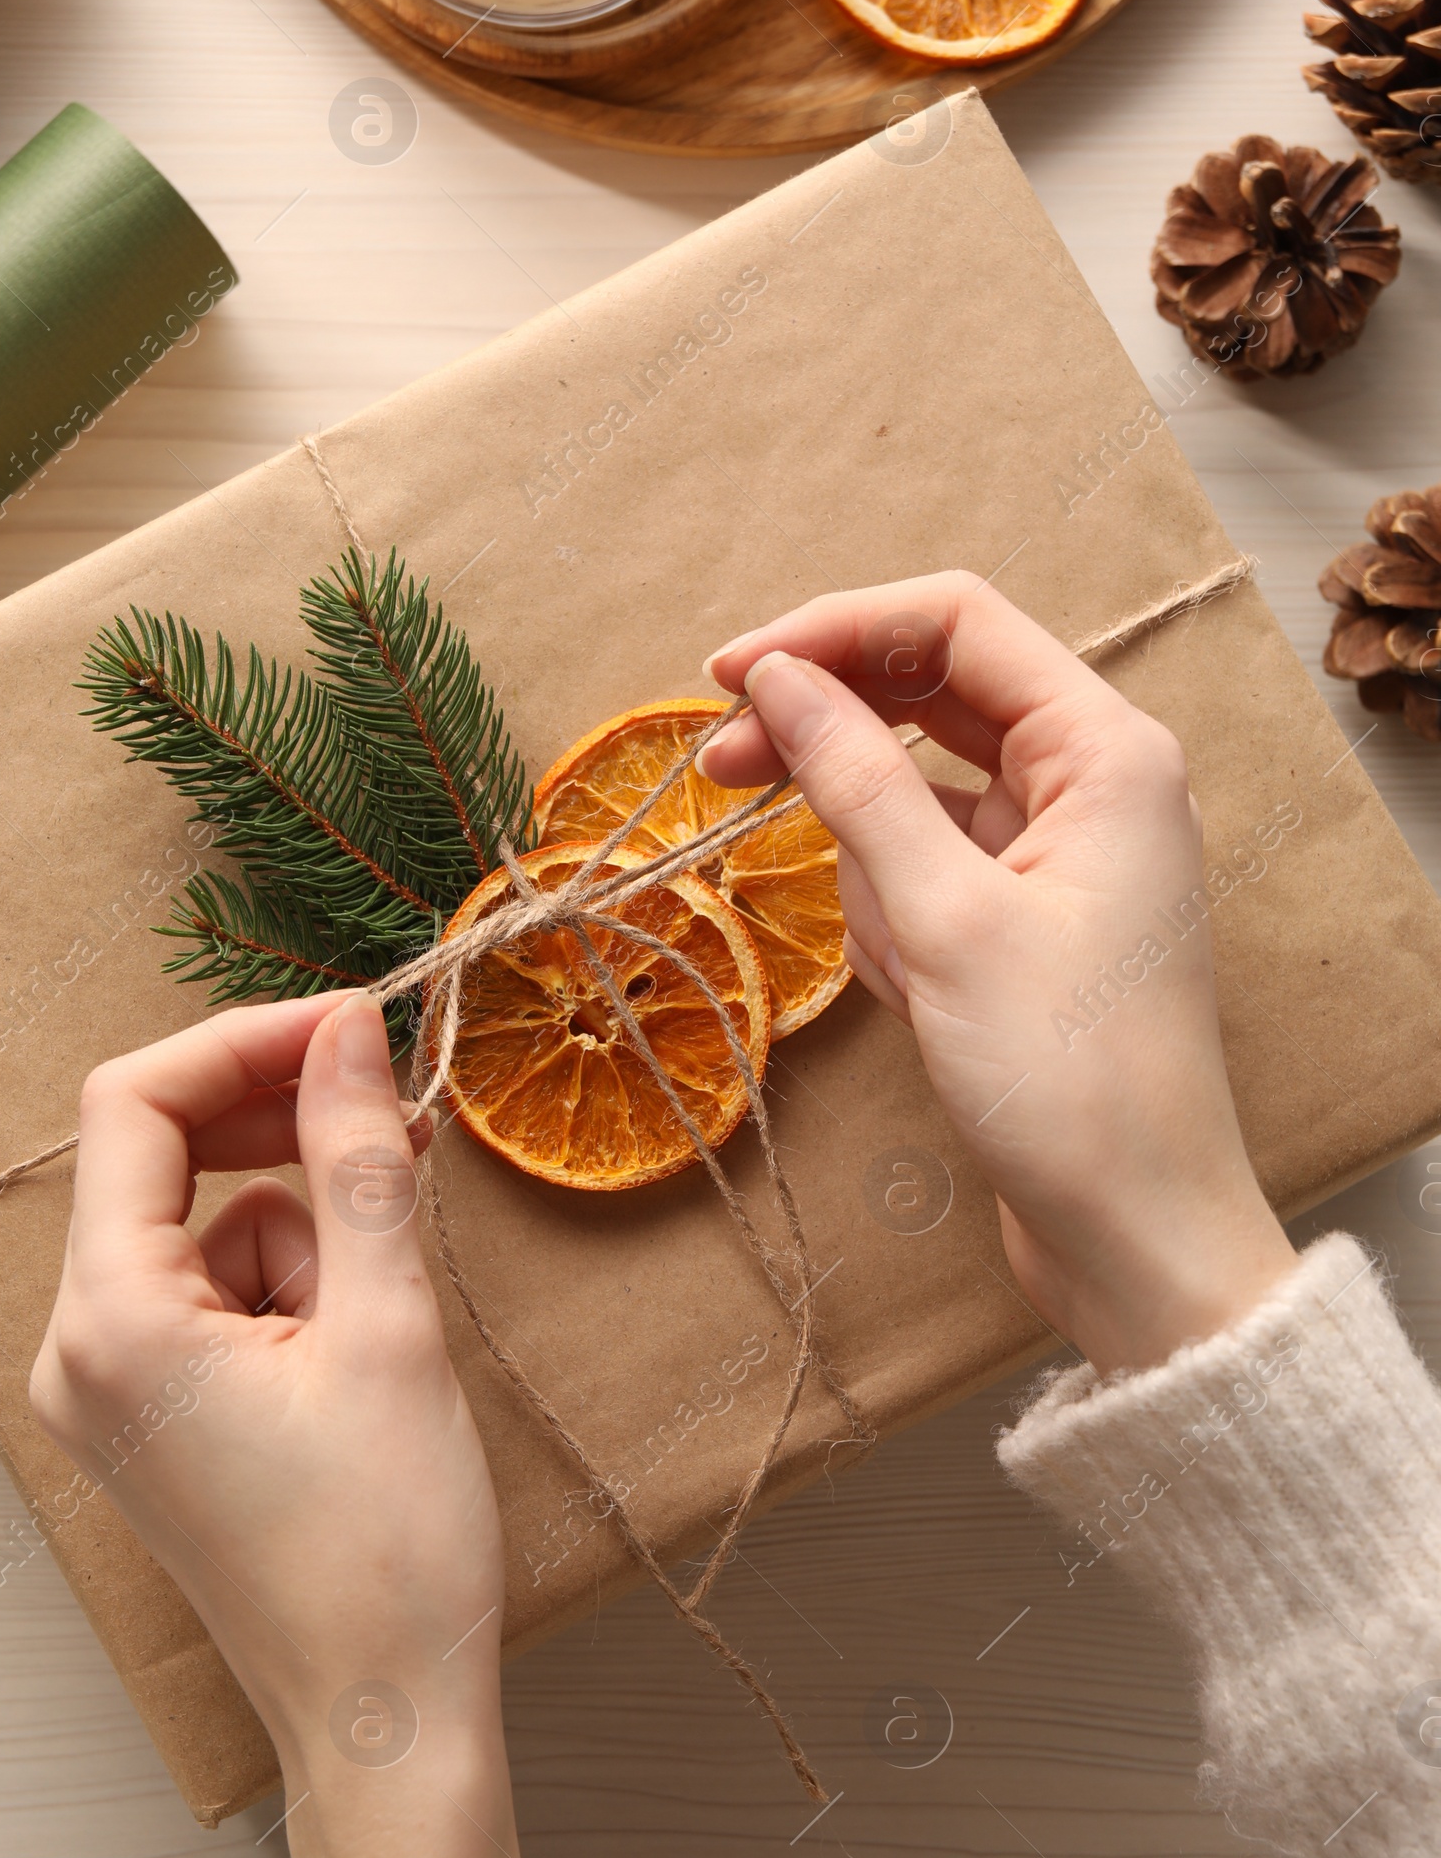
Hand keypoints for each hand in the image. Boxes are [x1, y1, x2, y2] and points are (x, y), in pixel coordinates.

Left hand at [30, 990, 551, 1857]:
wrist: (384, 1718)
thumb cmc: (387, 1547)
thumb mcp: (388, 1325)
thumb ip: (358, 1158)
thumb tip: (346, 1028)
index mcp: (111, 1321)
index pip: (132, 1106)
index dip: (244, 1042)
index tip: (353, 1026)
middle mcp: (80, 1348)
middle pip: (160, 1161)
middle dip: (282, 1129)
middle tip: (399, 1124)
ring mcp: (110, 1389)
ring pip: (210, 1229)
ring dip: (309, 1236)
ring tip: (385, 1328)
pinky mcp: (155, 1418)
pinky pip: (217, 1295)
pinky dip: (296, 1294)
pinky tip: (359, 1366)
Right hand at [701, 574, 1294, 1374]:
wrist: (1136, 1235)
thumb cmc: (1069, 1081)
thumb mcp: (944, 920)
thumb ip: (855, 781)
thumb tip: (777, 679)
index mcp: (1106, 751)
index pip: (955, 622)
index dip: (833, 629)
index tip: (729, 673)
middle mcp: (1094, 780)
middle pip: (930, 696)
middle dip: (831, 737)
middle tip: (721, 769)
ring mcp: (1062, 851)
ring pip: (918, 796)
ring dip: (875, 868)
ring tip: (909, 972)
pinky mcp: (1030, 917)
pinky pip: (928, 873)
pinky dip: (896, 921)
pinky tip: (921, 1000)